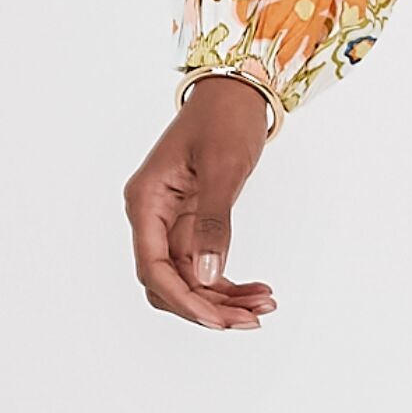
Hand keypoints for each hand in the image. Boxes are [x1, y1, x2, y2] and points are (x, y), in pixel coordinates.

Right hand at [123, 79, 277, 329]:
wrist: (236, 92)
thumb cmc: (224, 118)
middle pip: (168, 282)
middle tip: (253, 318)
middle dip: (207, 306)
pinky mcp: (191, 224)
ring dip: (223, 300)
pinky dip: (229, 284)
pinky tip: (258, 292)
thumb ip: (213, 222)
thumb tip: (208, 275)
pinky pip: (204, 267)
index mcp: (146, 201)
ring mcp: (171, 222)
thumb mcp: (222, 167)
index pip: (154, 268)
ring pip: (189, 280)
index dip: (185, 300)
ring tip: (265, 305)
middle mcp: (152, 216)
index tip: (219, 320)